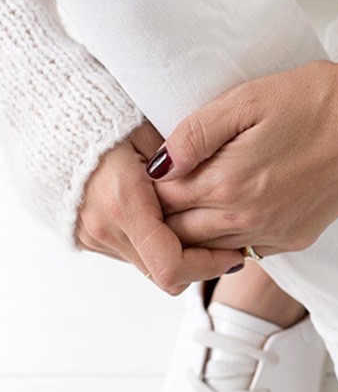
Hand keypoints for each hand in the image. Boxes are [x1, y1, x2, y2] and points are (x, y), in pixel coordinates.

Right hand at [76, 120, 243, 293]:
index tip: (233, 253)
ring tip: (203, 230)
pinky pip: (131, 253)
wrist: (49, 119)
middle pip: (165, 275)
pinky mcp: (86, 236)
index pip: (173, 265)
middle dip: (200, 266)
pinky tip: (171, 222)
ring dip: (177, 256)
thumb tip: (221, 192)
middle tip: (228, 247)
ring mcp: (92, 235)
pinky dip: (155, 246)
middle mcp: (106, 227)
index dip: (209, 267)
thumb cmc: (106, 116)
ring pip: (149, 266)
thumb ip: (185, 166)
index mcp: (125, 203)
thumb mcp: (152, 132)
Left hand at [149, 61, 337, 254]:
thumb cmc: (316, 100)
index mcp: (227, 184)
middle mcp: (247, 220)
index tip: (146, 165)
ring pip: (209, 249)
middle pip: (179, 233)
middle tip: (160, 186)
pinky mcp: (296, 239)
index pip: (161, 200)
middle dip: (162, 213)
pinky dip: (227, 238)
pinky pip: (245, 252)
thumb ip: (195, 133)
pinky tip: (229, 211)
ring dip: (192, 230)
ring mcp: (274, 235)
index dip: (148, 184)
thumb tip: (160, 164)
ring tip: (191, 197)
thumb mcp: (247, 99)